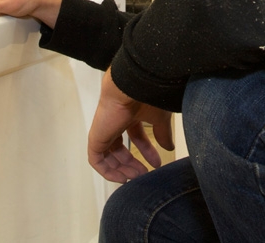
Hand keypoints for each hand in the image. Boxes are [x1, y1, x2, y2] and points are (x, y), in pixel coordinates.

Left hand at [87, 68, 174, 183]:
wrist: (132, 87)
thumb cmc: (147, 97)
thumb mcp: (160, 119)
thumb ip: (163, 133)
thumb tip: (169, 147)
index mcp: (130, 114)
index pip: (136, 136)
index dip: (146, 151)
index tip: (157, 163)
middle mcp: (115, 121)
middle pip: (120, 148)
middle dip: (132, 163)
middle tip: (144, 174)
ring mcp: (104, 129)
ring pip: (108, 155)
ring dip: (121, 169)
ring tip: (135, 178)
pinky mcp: (96, 137)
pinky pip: (96, 159)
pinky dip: (107, 171)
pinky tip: (121, 177)